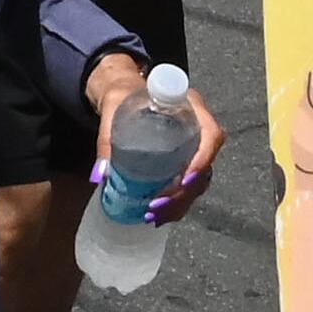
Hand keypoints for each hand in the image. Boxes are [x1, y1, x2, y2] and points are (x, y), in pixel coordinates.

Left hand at [88, 55, 225, 222]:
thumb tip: (101, 175)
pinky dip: (177, 203)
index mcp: (189, 105)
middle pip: (204, 164)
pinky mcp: (185, 159)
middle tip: (156, 207)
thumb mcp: (113, 108)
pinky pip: (189, 185)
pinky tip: (159, 216)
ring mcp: (194, 145)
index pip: (211, 133)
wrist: (123, 94)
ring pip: (199, 180)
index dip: (203, 159)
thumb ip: (107, 138)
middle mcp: (198, 126)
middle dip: (184, 191)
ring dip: (181, 202)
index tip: (184, 180)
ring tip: (154, 217)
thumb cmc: (123, 96)